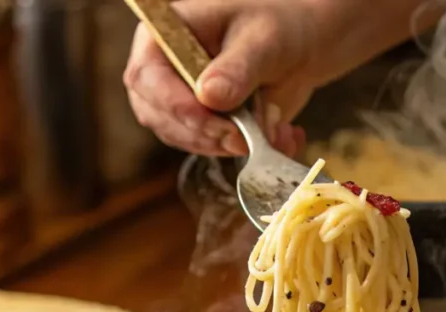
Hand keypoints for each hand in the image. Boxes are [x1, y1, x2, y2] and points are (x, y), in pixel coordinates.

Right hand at [123, 0, 324, 157]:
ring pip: (189, 140)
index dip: (179, 108)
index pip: (147, 78)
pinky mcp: (203, 128)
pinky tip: (282, 135)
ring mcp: (179, 104)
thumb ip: (237, 67)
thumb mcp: (262, 40)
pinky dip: (250, 150)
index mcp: (163, 36)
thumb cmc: (274, 27)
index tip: (221, 126)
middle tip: (253, 134)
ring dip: (235, 143)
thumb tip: (209, 96)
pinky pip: (216, 150)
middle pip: (161, 118)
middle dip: (211, 134)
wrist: (297, 47)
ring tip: (276, 123)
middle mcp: (162, 73)